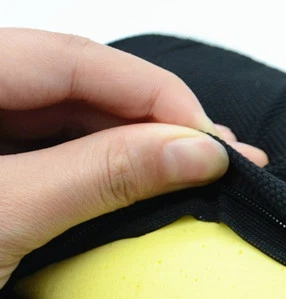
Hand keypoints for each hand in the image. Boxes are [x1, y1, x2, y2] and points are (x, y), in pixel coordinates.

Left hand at [0, 28, 268, 290]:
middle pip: (81, 86)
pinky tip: (151, 184)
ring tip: (204, 173)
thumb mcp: (11, 213)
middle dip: (159, 123)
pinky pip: (59, 151)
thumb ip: (101, 175)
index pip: (76, 59)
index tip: (215, 143)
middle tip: (226, 160)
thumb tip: (198, 153)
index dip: (156, 96)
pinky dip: (108, 170)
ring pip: (74, 118)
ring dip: (142, 148)